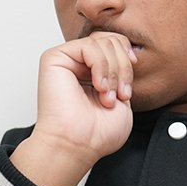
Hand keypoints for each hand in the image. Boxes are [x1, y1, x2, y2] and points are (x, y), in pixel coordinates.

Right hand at [11, 31, 136, 185]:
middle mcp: (80, 64)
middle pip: (112, 40)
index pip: (116, 45)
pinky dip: (101, 66)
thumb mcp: (122, 97)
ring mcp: (68, 59)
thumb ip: (124, 71)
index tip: (128, 85)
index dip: (127, 59)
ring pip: (104, 42)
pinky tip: (98, 86)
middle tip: (120, 94)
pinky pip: (89, 46)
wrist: (77, 145)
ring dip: (114, 71)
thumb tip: (130, 53)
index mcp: (93, 72)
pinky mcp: (55, 58)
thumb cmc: (96, 132)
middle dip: (123, 67)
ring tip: (107, 96)